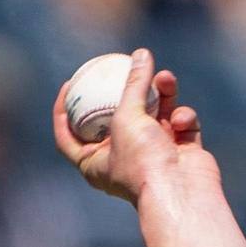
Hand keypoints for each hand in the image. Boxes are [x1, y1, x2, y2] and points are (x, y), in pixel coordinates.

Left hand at [53, 46, 207, 205]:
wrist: (181, 193)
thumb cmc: (142, 162)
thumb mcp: (127, 116)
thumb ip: (133, 83)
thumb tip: (142, 53)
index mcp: (95, 162)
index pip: (69, 135)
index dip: (64, 110)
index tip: (69, 84)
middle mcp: (122, 160)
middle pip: (119, 117)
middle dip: (129, 90)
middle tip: (131, 66)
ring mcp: (153, 156)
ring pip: (156, 114)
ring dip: (163, 93)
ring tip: (166, 78)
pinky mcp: (180, 152)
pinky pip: (179, 125)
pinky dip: (181, 119)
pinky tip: (181, 121)